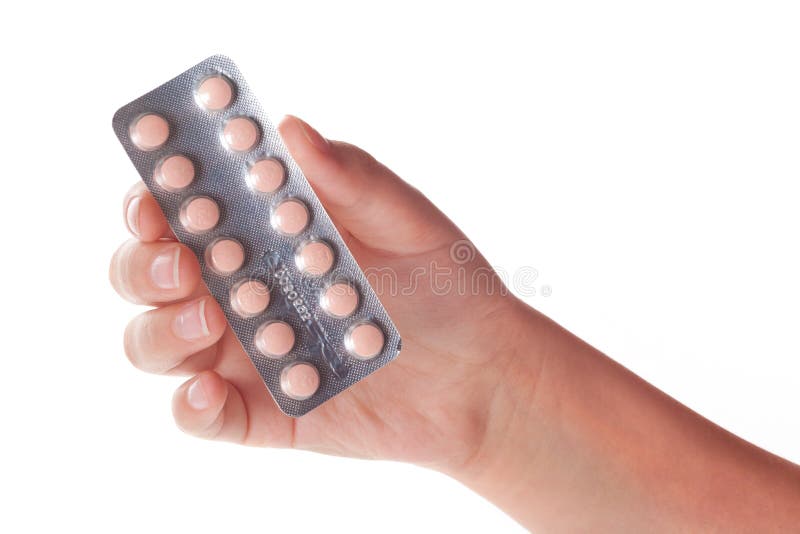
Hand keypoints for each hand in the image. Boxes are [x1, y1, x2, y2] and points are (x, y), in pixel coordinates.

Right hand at [109, 115, 537, 472]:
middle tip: (184, 262)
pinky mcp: (262, 411)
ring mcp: (245, 353)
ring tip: (210, 317)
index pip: (180, 210)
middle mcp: (239, 289)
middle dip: (145, 265)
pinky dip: (190, 407)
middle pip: (148, 275)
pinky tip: (210, 392)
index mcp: (261, 234)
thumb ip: (351, 177)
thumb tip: (290, 127)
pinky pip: (201, 416)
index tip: (157, 192)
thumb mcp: (406, 221)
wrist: (484, 375)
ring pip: (156, 343)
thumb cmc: (445, 285)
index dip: (152, 198)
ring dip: (163, 330)